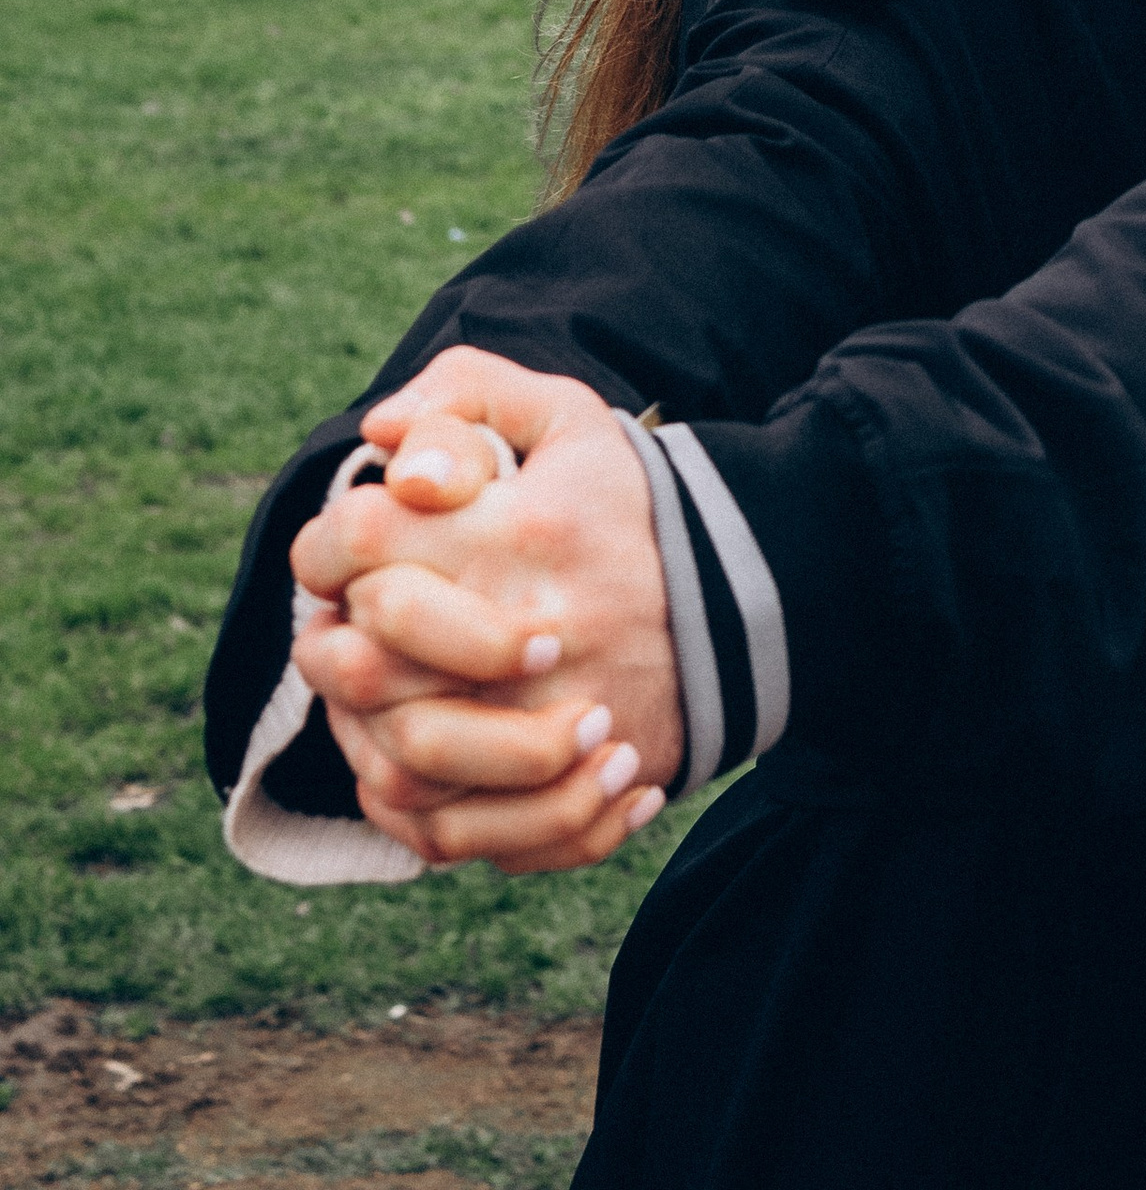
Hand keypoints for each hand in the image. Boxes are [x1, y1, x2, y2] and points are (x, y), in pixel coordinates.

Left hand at [292, 350, 683, 871]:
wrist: (746, 600)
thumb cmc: (627, 505)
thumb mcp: (565, 417)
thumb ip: (465, 390)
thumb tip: (379, 434)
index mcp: (518, 532)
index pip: (360, 537)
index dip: (326, 543)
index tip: (350, 547)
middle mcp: (528, 634)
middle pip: (361, 661)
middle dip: (333, 641)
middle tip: (355, 626)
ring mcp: (545, 726)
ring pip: (396, 760)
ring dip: (363, 730)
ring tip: (385, 694)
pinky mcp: (562, 792)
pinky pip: (445, 830)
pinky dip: (411, 807)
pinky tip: (418, 758)